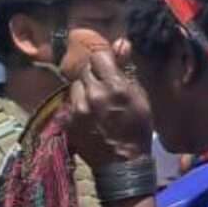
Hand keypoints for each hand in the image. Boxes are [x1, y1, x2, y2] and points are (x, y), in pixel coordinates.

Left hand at [65, 47, 152, 166]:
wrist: (122, 163)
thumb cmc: (137, 129)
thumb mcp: (139, 97)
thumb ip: (127, 70)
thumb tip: (122, 43)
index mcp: (114, 86)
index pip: (98, 56)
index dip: (104, 59)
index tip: (108, 65)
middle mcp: (93, 94)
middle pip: (85, 70)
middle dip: (93, 73)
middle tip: (103, 84)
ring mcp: (77, 108)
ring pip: (75, 85)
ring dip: (84, 89)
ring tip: (95, 101)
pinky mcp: (68, 121)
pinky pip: (70, 103)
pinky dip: (78, 104)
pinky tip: (89, 114)